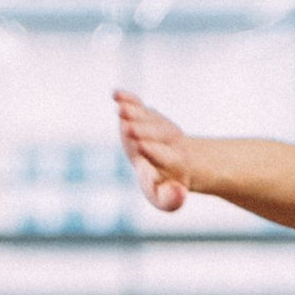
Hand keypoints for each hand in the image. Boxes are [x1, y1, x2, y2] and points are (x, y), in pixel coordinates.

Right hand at [114, 87, 192, 215]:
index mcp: (176, 163)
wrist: (175, 161)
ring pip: (148, 117)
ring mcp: (159, 125)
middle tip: (127, 128)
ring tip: (120, 110)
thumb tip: (178, 191)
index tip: (140, 146)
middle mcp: (171, 141)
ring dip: (134, 113)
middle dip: (142, 131)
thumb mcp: (165, 199)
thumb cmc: (163, 185)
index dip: (153, 151)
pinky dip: (128, 99)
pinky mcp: (147, 114)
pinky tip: (115, 94)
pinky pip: (139, 104)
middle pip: (157, 134)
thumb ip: (170, 200)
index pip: (166, 156)